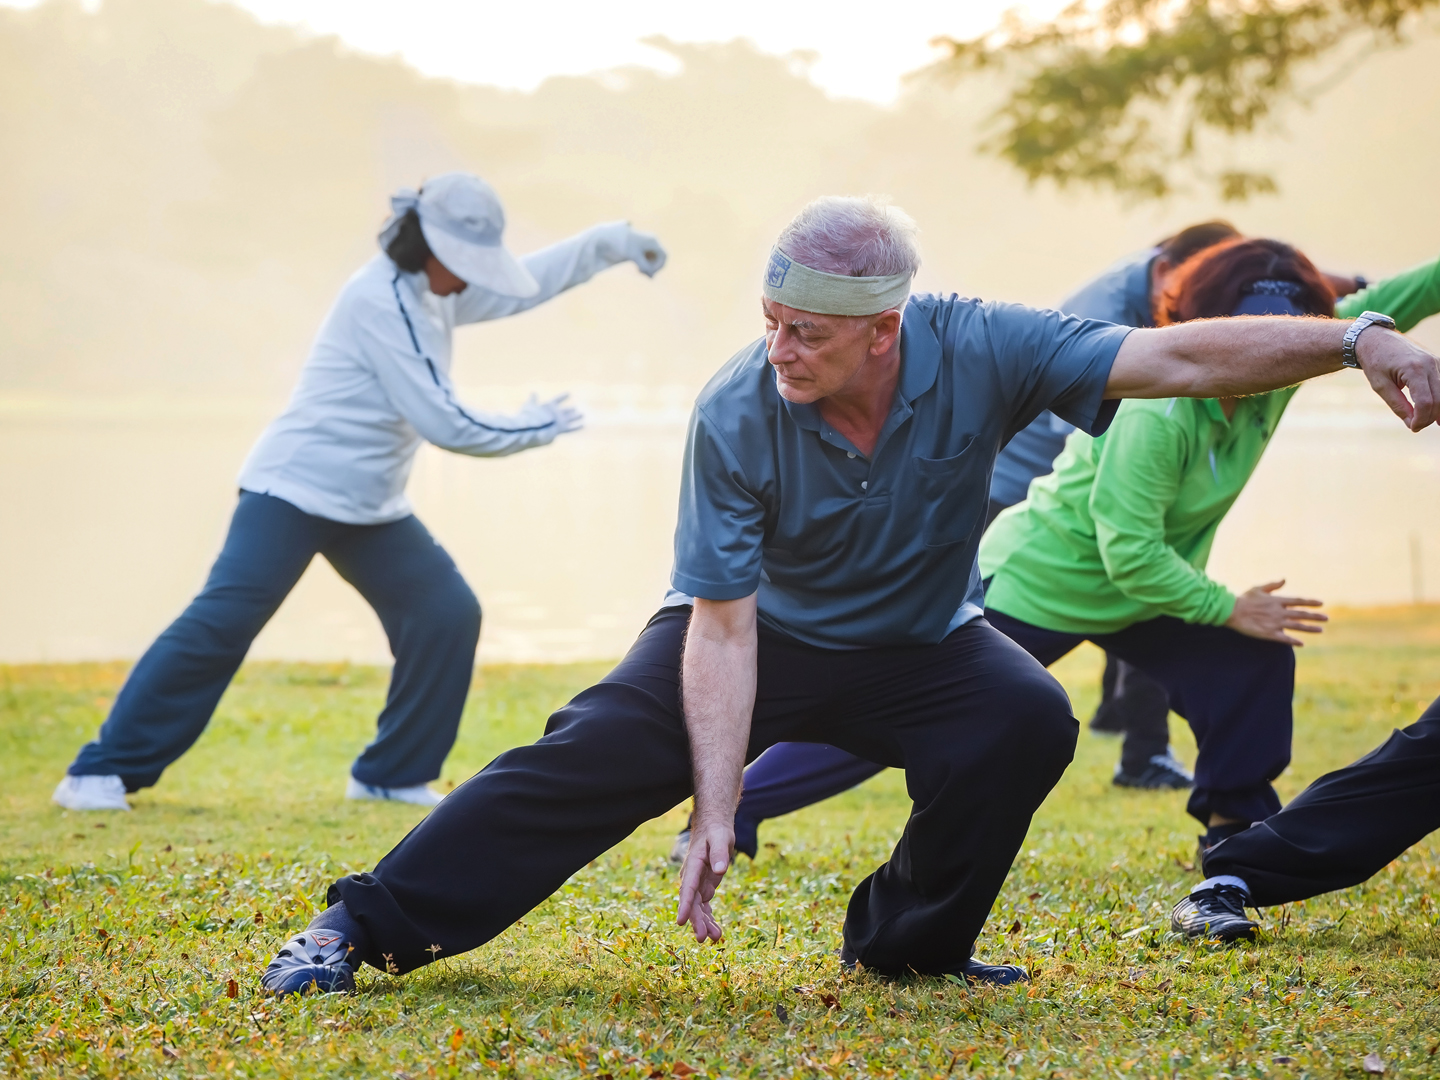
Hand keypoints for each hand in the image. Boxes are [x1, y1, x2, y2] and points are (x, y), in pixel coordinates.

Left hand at [523, 392, 583, 435]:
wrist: (529, 430)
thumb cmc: (528, 418)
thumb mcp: (530, 406)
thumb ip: (533, 400)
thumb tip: (533, 392)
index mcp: (548, 407)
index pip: (557, 400)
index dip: (562, 397)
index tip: (569, 393)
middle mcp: (554, 415)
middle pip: (564, 411)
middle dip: (569, 410)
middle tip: (575, 408)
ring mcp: (557, 422)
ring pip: (569, 418)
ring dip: (575, 417)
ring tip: (582, 414)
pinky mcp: (559, 429)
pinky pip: (570, 428)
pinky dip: (576, 427)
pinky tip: (583, 425)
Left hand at [625, 228, 666, 276]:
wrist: (614, 237)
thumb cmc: (624, 245)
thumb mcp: (635, 257)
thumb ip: (644, 266)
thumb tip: (652, 277)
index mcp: (653, 241)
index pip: (663, 256)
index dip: (659, 266)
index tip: (651, 272)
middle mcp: (653, 241)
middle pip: (659, 258)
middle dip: (653, 267)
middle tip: (643, 274)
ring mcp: (648, 243)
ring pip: (654, 258)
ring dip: (649, 266)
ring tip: (639, 270)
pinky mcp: (643, 246)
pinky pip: (649, 257)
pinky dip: (645, 264)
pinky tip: (638, 268)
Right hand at [676, 817, 732, 942]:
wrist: (713, 826)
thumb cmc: (717, 831)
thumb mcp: (721, 838)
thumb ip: (720, 853)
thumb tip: (720, 871)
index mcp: (693, 865)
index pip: (688, 888)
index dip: (685, 905)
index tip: (681, 921)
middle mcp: (692, 876)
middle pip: (692, 901)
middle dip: (696, 920)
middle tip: (702, 938)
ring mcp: (698, 882)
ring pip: (698, 906)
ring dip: (704, 922)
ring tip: (715, 938)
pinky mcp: (704, 886)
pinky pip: (704, 905)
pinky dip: (708, 917)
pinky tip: (715, 931)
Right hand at [1225, 580, 1326, 645]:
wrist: (1231, 611)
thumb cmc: (1243, 599)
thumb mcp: (1258, 588)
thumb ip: (1273, 585)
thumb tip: (1285, 579)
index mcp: (1277, 600)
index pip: (1298, 601)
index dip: (1311, 602)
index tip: (1321, 604)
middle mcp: (1279, 612)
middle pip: (1301, 614)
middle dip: (1315, 616)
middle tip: (1326, 618)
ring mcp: (1275, 623)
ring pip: (1296, 626)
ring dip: (1310, 628)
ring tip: (1320, 630)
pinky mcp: (1269, 634)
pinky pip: (1284, 639)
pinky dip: (1293, 641)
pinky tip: (1301, 644)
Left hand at [1355, 326, 1439, 431]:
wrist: (1376, 339)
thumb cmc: (1375, 362)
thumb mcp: (1380, 386)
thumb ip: (1397, 405)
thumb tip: (1412, 423)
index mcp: (1414, 369)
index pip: (1425, 402)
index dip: (1421, 419)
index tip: (1412, 428)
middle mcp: (1430, 364)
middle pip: (1439, 399)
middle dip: (1430, 417)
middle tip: (1416, 427)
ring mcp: (1436, 361)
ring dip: (1438, 409)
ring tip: (1428, 421)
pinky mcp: (1436, 362)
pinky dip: (1439, 398)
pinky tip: (1436, 410)